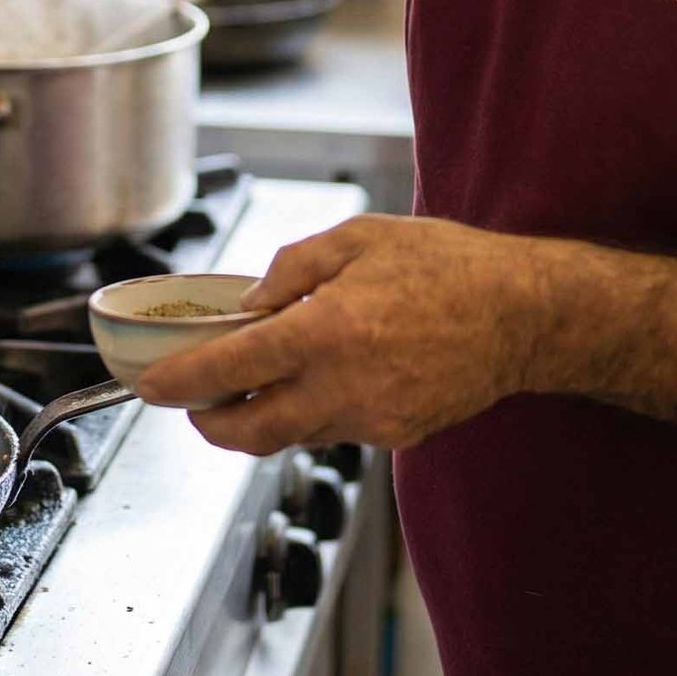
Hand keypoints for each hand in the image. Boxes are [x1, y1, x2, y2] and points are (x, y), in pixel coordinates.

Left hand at [135, 215, 543, 452]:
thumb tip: (248, 305)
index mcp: (327, 331)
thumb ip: (291, 270)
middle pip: (250, 432)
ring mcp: (373, 420)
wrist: (525, 314)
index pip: (230, 370)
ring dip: (261, 417)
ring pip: (291, 435)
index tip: (151, 387)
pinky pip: (334, 432)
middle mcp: (345, 386)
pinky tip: (320, 380)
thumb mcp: (358, 238)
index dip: (180, 383)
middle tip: (194, 402)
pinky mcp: (397, 437)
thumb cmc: (446, 266)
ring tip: (256, 380)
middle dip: (209, 424)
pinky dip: (312, 413)